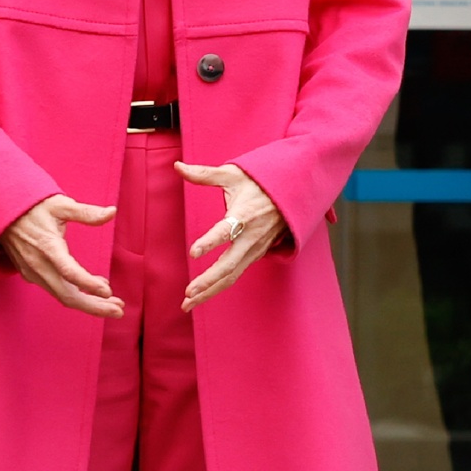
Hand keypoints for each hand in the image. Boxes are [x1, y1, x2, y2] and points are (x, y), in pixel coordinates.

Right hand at [0, 195, 123, 319]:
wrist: (2, 212)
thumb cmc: (34, 206)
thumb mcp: (61, 205)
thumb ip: (87, 212)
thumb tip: (112, 212)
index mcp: (48, 247)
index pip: (69, 272)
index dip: (88, 284)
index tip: (108, 291)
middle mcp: (39, 265)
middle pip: (68, 296)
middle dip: (95, 307)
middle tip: (119, 310)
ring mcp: (33, 273)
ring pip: (63, 296)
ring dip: (88, 303)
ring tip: (113, 303)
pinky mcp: (31, 275)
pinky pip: (56, 290)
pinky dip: (76, 294)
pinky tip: (92, 289)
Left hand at [176, 162, 287, 312]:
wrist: (293, 192)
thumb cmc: (259, 182)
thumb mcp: (233, 173)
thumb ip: (203, 174)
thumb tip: (177, 166)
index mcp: (244, 214)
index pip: (226, 230)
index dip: (210, 242)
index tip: (193, 252)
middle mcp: (251, 236)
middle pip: (230, 265)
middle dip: (208, 281)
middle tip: (187, 293)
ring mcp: (255, 249)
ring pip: (232, 275)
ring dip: (210, 291)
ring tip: (187, 304)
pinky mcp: (255, 255)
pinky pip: (236, 274)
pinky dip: (219, 287)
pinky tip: (203, 295)